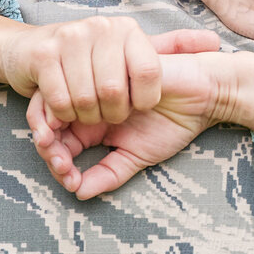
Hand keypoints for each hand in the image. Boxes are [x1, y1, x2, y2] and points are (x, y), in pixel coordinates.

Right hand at [1, 16, 219, 125]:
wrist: (29, 50)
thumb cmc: (89, 60)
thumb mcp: (133, 52)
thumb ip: (173, 49)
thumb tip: (216, 41)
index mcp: (128, 30)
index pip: (151, 72)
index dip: (145, 100)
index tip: (136, 107)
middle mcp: (101, 27)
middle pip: (115, 92)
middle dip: (111, 115)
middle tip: (106, 117)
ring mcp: (70, 37)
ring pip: (86, 100)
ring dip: (85, 119)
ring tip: (85, 116)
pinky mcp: (43, 54)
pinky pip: (59, 100)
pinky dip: (61, 117)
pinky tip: (63, 113)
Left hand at [28, 51, 253, 197]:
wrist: (206, 94)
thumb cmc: (175, 123)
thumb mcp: (136, 157)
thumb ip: (109, 174)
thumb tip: (79, 193)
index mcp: (90, 118)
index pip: (54, 133)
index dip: (51, 154)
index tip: (66, 175)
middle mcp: (88, 96)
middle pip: (46, 114)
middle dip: (47, 143)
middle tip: (61, 164)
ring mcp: (98, 76)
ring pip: (58, 96)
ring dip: (61, 126)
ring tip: (71, 149)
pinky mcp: (113, 60)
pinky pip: (83, 78)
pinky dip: (81, 100)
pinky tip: (95, 116)